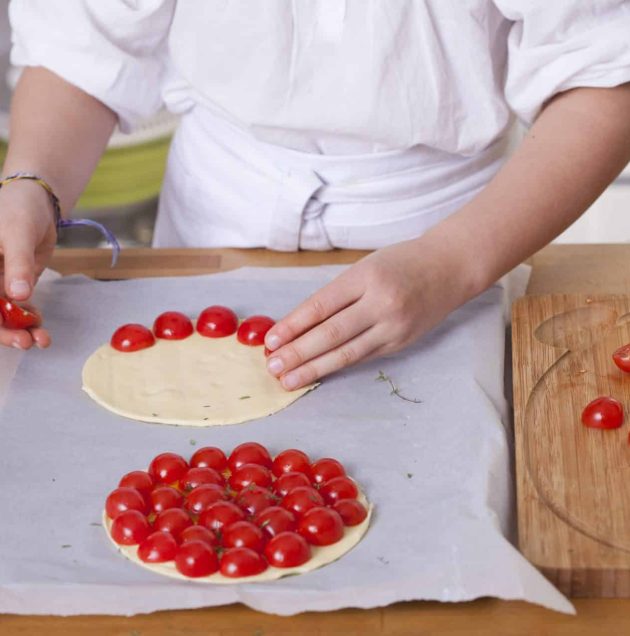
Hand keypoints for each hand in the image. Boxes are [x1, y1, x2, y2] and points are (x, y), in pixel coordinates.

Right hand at [0, 180, 55, 348]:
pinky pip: (17, 307)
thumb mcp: (17, 233)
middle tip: (26, 342)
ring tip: (41, 340)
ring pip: (2, 314)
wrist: (37, 202)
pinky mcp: (13, 284)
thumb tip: (17, 295)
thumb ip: (17, 264)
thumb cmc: (18, 208)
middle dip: (4, 332)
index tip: (4, 333)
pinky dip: (29, 318)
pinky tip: (41, 325)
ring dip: (20, 329)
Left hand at [264, 238, 476, 389]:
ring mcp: (393, 326)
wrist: (450, 268)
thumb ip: (336, 295)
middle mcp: (380, 303)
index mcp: (366, 277)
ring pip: (347, 353)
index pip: (321, 306)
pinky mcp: (401, 343)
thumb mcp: (365, 267)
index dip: (293, 326)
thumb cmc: (401, 262)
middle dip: (298, 353)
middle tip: (272, 367)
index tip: (270, 341)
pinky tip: (318, 373)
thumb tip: (298, 325)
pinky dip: (338, 366)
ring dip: (314, 368)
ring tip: (288, 380)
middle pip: (331, 333)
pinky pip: (363, 357)